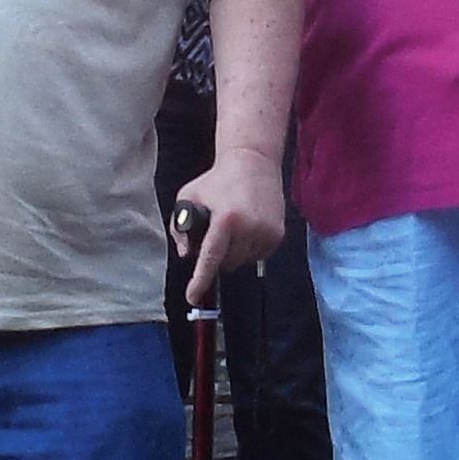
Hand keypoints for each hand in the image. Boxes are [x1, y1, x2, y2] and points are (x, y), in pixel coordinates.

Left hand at [171, 146, 285, 304]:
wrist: (254, 162)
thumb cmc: (217, 180)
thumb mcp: (189, 197)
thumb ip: (180, 227)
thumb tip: (187, 255)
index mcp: (226, 219)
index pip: (210, 258)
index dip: (200, 280)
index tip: (192, 297)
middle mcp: (249, 227)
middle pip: (227, 264)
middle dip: (217, 258)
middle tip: (216, 234)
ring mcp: (267, 232)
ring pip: (243, 262)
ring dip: (233, 253)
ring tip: (233, 226)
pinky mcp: (278, 234)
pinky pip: (257, 255)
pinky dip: (248, 248)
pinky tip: (247, 227)